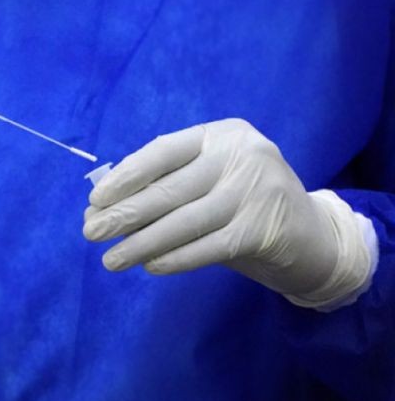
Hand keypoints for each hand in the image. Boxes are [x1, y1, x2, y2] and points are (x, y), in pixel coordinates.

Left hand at [83, 119, 369, 303]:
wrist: (310, 234)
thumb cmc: (241, 202)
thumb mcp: (207, 180)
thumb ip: (164, 186)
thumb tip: (101, 205)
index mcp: (220, 134)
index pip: (163, 151)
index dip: (126, 176)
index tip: (95, 199)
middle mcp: (240, 155)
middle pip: (170, 189)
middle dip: (124, 214)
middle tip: (90, 233)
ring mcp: (255, 190)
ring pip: (184, 221)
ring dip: (142, 243)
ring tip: (111, 260)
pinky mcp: (263, 228)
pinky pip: (207, 247)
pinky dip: (175, 258)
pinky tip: (150, 266)